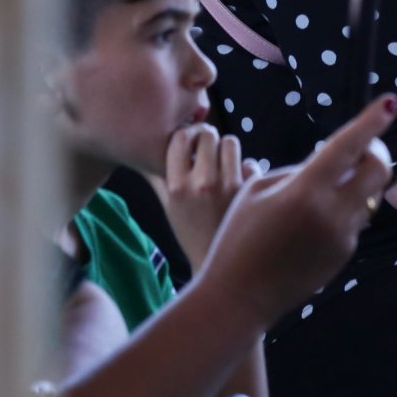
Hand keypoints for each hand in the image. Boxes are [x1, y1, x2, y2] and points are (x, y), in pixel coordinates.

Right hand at [163, 123, 256, 270]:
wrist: (217, 262)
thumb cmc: (190, 231)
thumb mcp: (169, 206)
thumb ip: (159, 177)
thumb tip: (145, 151)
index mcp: (177, 186)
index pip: (180, 137)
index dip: (187, 136)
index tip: (190, 145)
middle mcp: (202, 183)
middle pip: (209, 134)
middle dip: (209, 140)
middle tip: (209, 153)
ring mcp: (229, 186)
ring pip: (231, 142)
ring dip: (228, 152)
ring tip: (224, 168)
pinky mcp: (251, 191)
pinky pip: (250, 163)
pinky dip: (246, 171)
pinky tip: (239, 187)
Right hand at [191, 96, 396, 329]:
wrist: (239, 297)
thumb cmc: (237, 237)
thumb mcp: (257, 191)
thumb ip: (299, 170)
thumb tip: (332, 160)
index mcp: (305, 191)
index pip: (348, 146)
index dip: (372, 122)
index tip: (390, 102)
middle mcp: (332, 213)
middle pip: (379, 170)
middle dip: (375, 152)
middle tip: (360, 148)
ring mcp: (343, 237)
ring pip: (370, 196)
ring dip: (358, 183)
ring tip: (324, 188)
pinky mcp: (345, 255)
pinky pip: (356, 221)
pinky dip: (345, 210)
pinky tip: (313, 221)